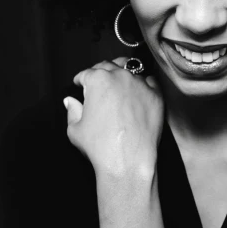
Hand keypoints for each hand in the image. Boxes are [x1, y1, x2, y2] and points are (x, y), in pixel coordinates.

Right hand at [63, 57, 163, 176]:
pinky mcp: (156, 95)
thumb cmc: (100, 146)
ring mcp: (140, 84)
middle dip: (100, 72)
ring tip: (119, 81)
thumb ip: (72, 110)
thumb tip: (70, 101)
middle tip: (98, 82)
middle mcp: (120, 76)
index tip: (80, 83)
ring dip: (122, 73)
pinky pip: (150, 81)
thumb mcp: (75, 129)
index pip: (86, 73)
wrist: (128, 161)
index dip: (81, 79)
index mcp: (97, 79)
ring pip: (130, 69)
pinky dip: (143, 83)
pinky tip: (139, 91)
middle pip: (108, 66)